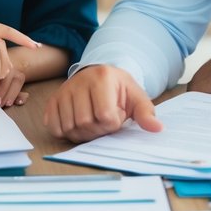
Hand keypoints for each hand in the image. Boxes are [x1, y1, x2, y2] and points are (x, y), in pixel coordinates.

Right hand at [43, 65, 162, 141]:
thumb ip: (146, 113)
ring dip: (82, 133)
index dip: (113, 124)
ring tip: (91, 122)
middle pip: (84, 123)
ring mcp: (63, 91)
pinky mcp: (53, 100)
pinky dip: (64, 132)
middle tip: (103, 121)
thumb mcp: (136, 97)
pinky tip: (76, 124)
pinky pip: (53, 126)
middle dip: (97, 130)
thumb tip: (157, 129)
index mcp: (102, 77)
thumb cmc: (119, 89)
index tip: (116, 115)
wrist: (98, 76)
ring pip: (69, 127)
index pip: (105, 116)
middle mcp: (79, 81)